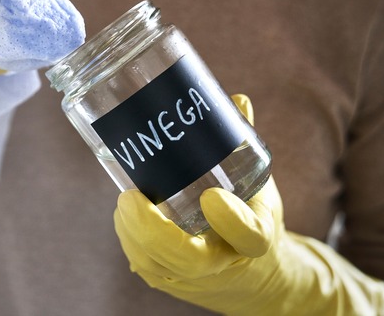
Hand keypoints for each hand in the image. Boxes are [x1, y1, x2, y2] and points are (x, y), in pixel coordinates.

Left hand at [113, 96, 383, 314]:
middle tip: (132, 197)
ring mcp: (196, 279)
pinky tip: (125, 215)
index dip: (232, 220)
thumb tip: (235, 100)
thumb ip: (243, 145)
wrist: (252, 276)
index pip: (250, 236)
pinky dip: (131, 240)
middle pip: (188, 260)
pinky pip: (145, 265)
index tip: (212, 196)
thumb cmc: (252, 220)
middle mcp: (227, 263)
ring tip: (125, 200)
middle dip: (154, 231)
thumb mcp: (258, 185)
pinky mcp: (172, 282)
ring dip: (133, 233)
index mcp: (258, 240)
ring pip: (157, 265)